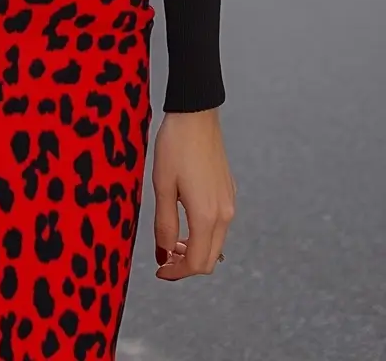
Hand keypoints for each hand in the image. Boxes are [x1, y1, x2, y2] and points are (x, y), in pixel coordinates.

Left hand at [152, 108, 236, 279]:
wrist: (196, 115)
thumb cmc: (175, 147)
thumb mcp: (162, 187)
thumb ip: (165, 225)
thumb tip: (165, 254)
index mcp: (207, 216)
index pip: (197, 263)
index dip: (177, 273)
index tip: (159, 270)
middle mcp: (224, 214)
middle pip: (210, 258)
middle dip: (186, 264)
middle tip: (163, 258)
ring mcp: (229, 202)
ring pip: (216, 242)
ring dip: (195, 248)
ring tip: (172, 239)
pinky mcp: (228, 191)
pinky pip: (219, 224)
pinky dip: (203, 233)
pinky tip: (185, 219)